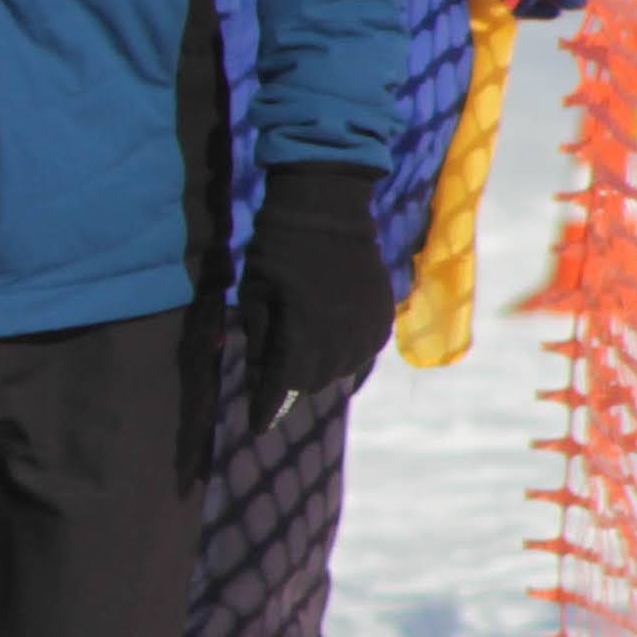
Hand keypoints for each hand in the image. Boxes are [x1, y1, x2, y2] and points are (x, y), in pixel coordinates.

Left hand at [238, 162, 391, 430]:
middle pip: (313, 382)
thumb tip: (262, 380)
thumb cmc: (277, 251)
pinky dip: (345, 355)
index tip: (256, 425)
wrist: (327, 211)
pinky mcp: (382, 315)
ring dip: (319, 372)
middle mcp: (340, 336)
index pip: (283, 385)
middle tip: (274, 384)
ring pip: (341, 370)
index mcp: (303, 333)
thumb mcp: (254, 296)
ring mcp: (366, 326)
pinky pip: (364, 351)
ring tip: (300, 364)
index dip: (267, 407)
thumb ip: (259, 341)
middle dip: (291, 386)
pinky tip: (330, 347)